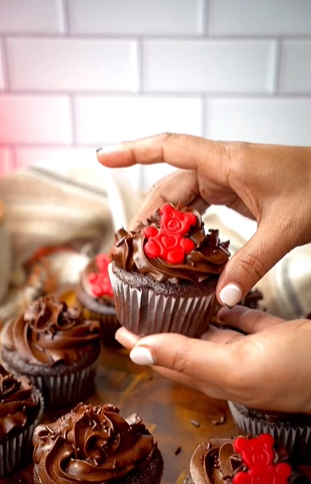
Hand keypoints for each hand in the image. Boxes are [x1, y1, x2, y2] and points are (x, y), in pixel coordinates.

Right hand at [97, 134, 310, 305]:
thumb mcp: (285, 229)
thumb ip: (251, 264)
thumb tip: (222, 298)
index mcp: (228, 162)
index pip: (170, 148)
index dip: (132, 151)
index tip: (101, 157)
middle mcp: (224, 167)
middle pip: (172, 185)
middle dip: (149, 214)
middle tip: (130, 246)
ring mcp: (232, 180)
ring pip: (187, 199)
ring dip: (168, 224)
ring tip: (151, 253)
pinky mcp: (240, 192)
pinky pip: (205, 208)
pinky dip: (191, 227)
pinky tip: (185, 248)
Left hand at [115, 306, 310, 413]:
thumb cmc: (294, 371)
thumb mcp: (234, 366)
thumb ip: (186, 357)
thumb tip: (136, 350)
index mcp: (214, 377)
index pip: (166, 362)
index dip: (141, 347)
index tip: (117, 327)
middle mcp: (228, 366)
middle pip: (183, 346)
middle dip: (159, 329)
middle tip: (139, 305)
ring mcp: (251, 350)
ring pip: (210, 332)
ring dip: (189, 317)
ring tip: (169, 295)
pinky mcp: (270, 334)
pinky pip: (240, 319)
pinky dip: (224, 307)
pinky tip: (214, 294)